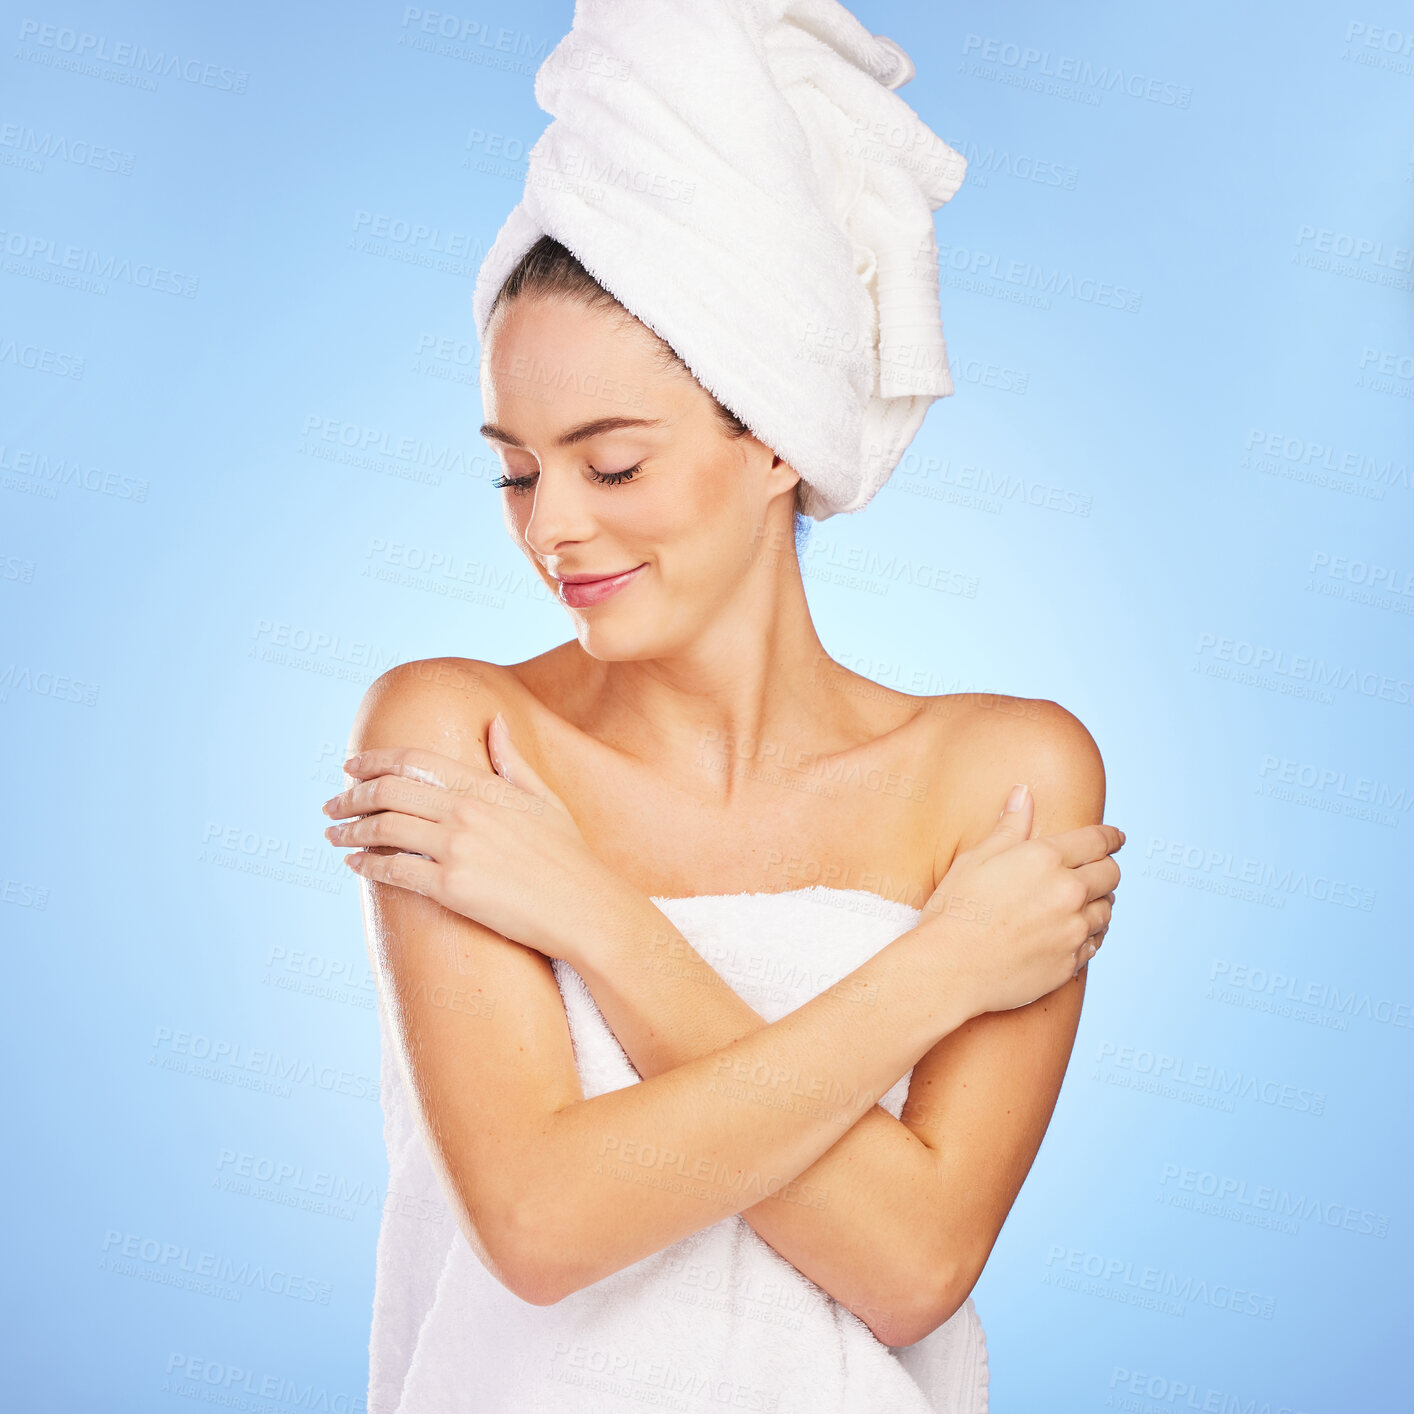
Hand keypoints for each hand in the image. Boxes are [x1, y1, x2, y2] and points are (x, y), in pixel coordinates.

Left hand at [321, 714, 623, 958]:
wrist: (587, 908)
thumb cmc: (570, 857)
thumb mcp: (545, 799)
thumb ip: (512, 761)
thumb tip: (495, 722)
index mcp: (485, 787)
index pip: (414, 761)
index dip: (374, 760)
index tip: (350, 766)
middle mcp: (466, 812)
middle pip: (389, 792)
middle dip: (352, 796)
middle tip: (332, 805)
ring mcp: (457, 849)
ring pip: (383, 829)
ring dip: (350, 829)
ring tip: (333, 834)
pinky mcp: (451, 888)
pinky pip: (394, 870)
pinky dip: (366, 864)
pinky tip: (354, 863)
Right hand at [920, 784, 1122, 1015]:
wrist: (949, 968)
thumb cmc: (956, 910)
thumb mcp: (976, 858)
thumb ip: (1009, 826)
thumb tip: (1023, 793)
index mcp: (1046, 859)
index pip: (1097, 841)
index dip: (1111, 837)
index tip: (1118, 838)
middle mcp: (1068, 892)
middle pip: (1111, 874)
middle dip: (1106, 868)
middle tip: (1097, 870)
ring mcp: (1072, 930)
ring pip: (1107, 911)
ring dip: (1099, 903)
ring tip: (1084, 903)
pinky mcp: (1070, 962)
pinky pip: (1096, 943)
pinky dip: (1091, 934)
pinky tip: (1076, 932)